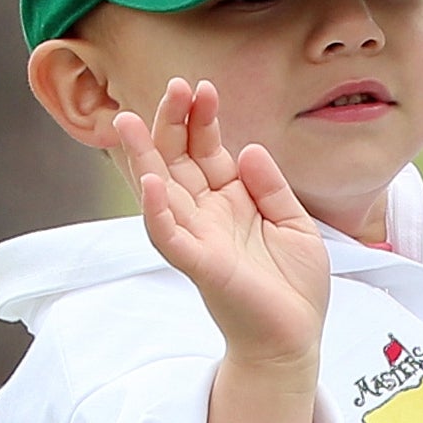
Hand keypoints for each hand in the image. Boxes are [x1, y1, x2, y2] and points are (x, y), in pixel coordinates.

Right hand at [113, 78, 330, 371]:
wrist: (295, 337)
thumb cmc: (293, 285)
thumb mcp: (295, 225)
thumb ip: (271, 188)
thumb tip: (249, 148)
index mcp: (230, 201)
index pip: (207, 151)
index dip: (203, 120)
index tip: (203, 87)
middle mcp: (207, 215)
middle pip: (178, 160)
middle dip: (172, 123)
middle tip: (174, 86)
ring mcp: (199, 239)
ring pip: (161, 191)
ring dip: (144, 157)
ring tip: (126, 122)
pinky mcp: (200, 266)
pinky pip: (169, 236)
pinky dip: (157, 210)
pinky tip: (151, 184)